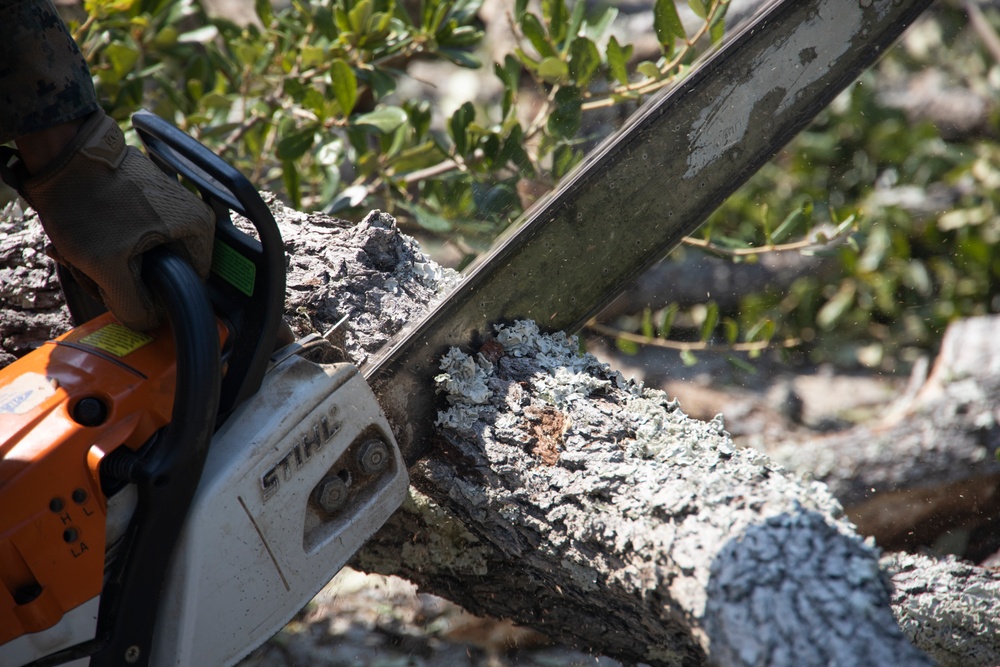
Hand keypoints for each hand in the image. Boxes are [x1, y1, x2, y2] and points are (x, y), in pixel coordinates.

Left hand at [16, 110, 215, 329]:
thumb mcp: (107, 266)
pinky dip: (107, 239)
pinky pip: (131, 231)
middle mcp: (191, 213)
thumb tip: (146, 322)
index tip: (124, 287)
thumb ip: (133, 305)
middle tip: (95, 269)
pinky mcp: (144, 193)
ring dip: (111, 259)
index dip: (154, 296)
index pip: (188, 285)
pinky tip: (84, 235)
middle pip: (163, 269)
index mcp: (199, 229)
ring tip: (84, 251)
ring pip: (142, 251)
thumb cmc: (88, 201)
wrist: (62, 152)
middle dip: (126, 276)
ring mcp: (167, 200)